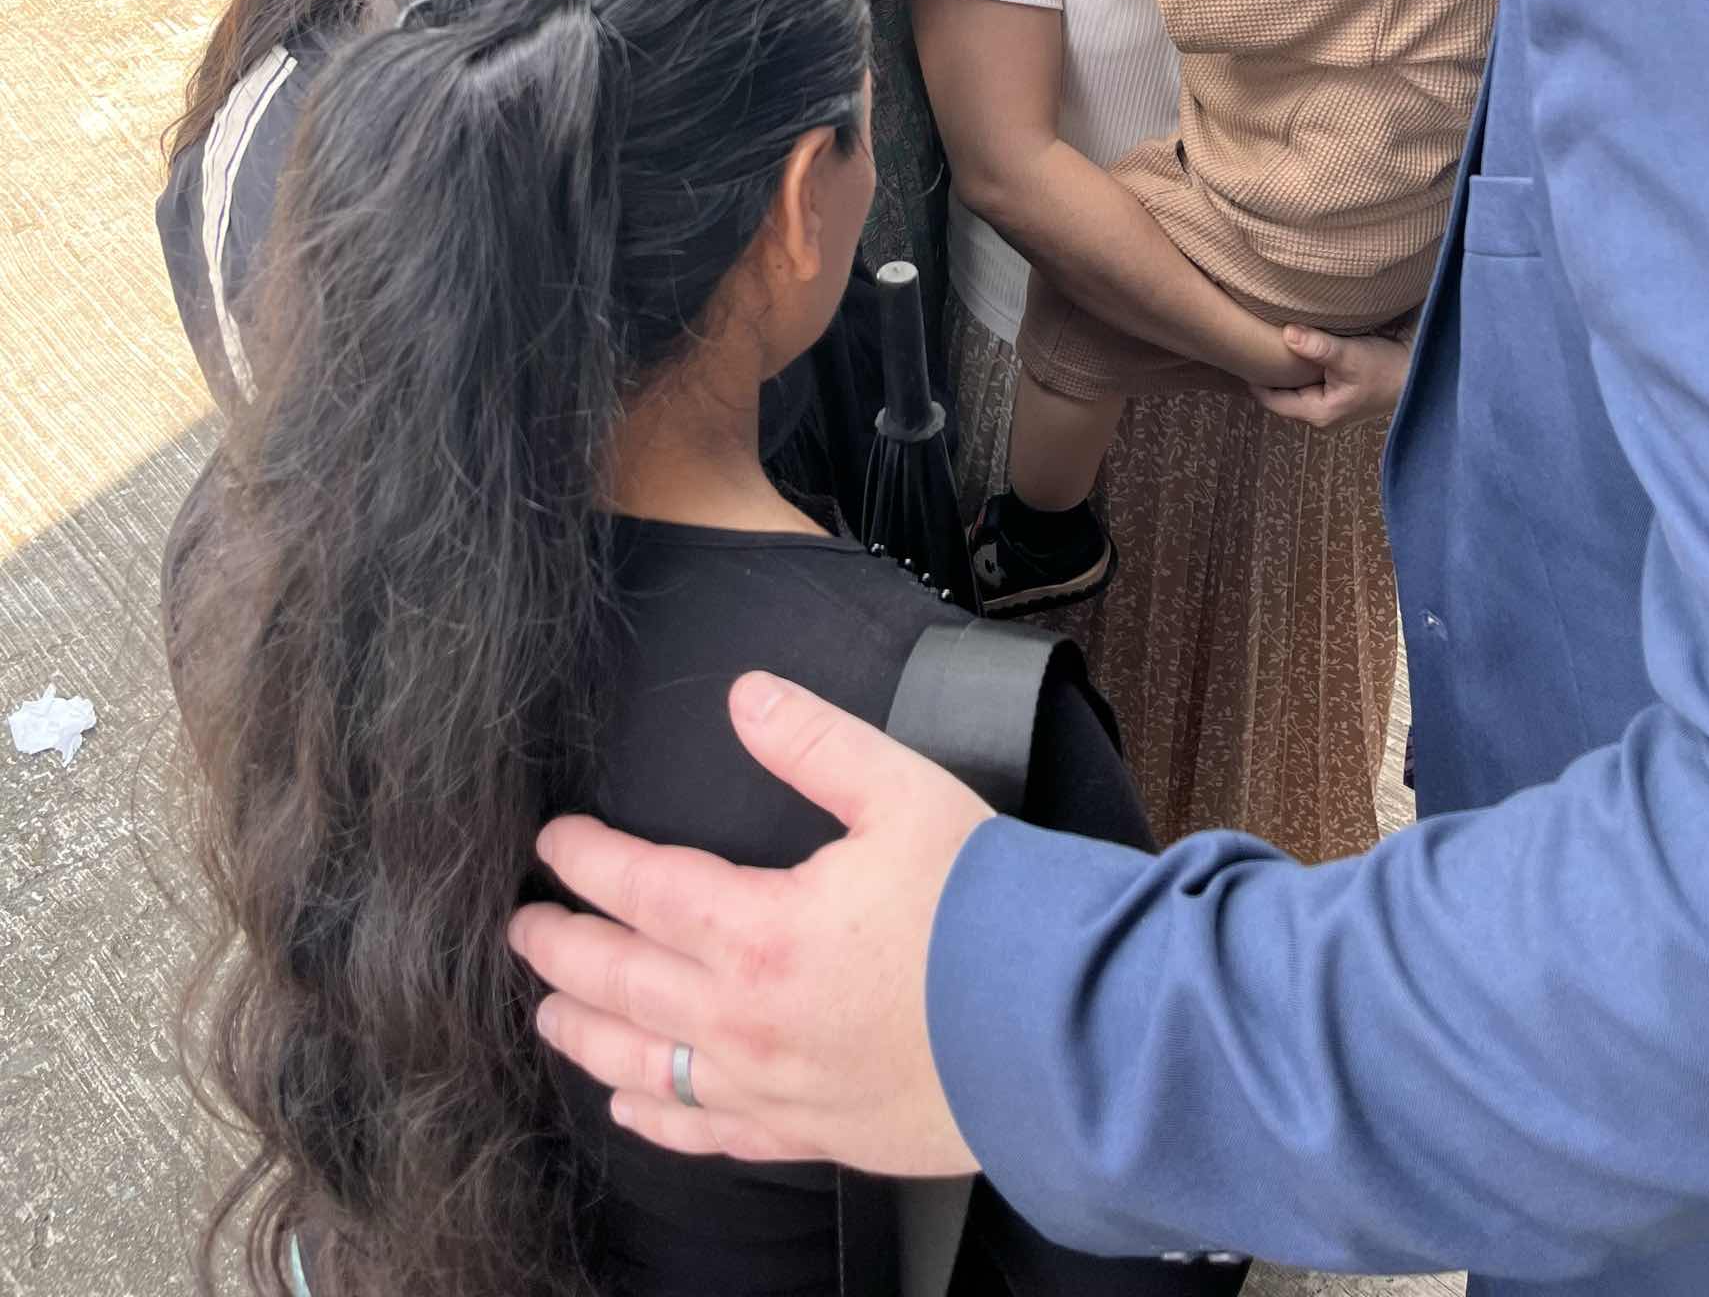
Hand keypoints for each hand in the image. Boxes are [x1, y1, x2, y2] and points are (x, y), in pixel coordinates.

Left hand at [509, 673, 988, 1172]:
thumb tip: (744, 696)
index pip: (641, 889)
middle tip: (522, 926)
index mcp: (759, 932)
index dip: (588, 861)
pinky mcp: (810, 1135)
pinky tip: (629, 1107)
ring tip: (547, 1011)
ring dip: (586, 1035)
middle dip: (563, 949)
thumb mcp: (903, 793)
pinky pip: (708, 1134)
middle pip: (622, 985)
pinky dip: (656, 1118)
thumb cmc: (986, 910)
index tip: (553, 841)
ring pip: (646, 1067)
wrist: (1063, 1032)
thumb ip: (813, 742)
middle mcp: (746, 1022)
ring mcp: (773, 1089)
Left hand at [1251, 325, 1411, 426]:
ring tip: (1266, 340)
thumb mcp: (1350, 356)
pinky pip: (1309, 377)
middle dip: (1267, 371)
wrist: (1421, 372)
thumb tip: (1286, 333)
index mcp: (1318, 414)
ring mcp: (1330, 402)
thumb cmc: (1387, 370)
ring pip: (1295, 384)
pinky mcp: (1339, 389)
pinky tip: (1294, 344)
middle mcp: (1321, 413)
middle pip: (1280, 392)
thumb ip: (1318, 346)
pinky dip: (1300, 363)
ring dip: (1285, 366)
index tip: (1240, 353)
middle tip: (1248, 342)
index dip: (1253, 377)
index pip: (1270, 399)